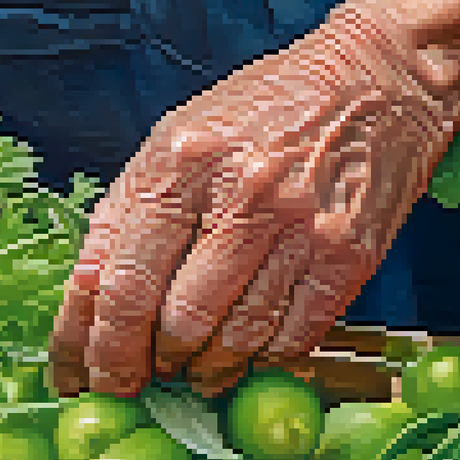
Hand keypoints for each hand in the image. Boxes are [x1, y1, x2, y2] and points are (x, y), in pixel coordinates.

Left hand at [48, 0, 459, 397]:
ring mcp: (298, 228)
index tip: (83, 380)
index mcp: (178, 163)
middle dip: (146, 368)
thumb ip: (126, 215)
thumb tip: (85, 302)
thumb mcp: (176, 139)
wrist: (375, 78)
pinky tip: (245, 358)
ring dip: (203, 372)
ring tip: (192, 370)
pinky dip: (260, 363)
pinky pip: (291, 341)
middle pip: (174, 322)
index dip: (93, 347)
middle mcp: (238, 194)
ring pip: (232, 341)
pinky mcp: (347, 257)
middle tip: (138, 382)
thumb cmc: (264, 113)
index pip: (119, 283)